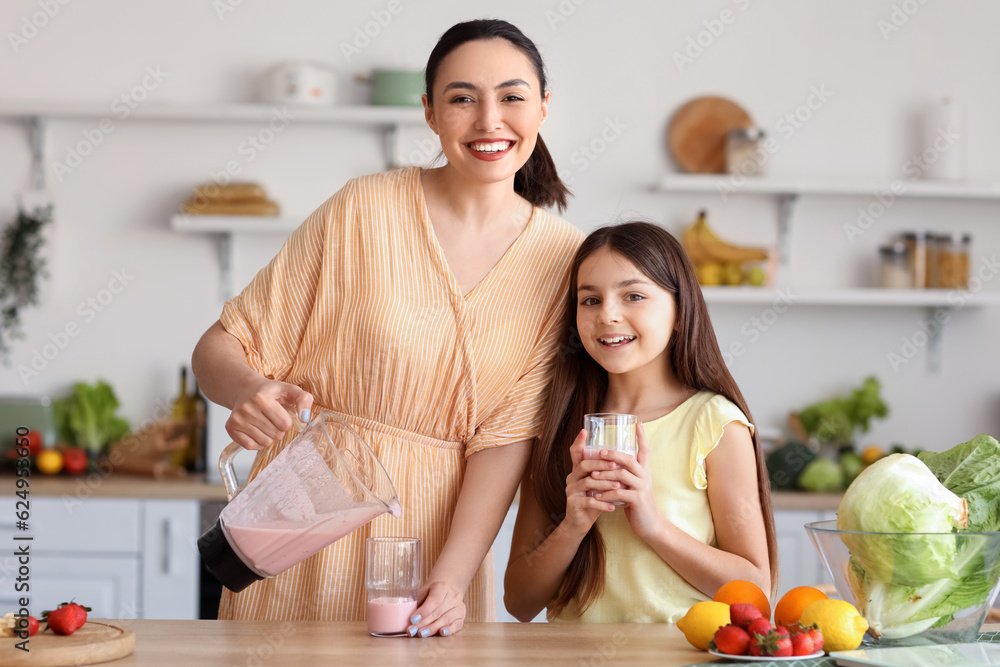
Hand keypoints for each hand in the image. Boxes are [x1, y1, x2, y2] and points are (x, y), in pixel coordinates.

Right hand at [226, 379, 312, 449]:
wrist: (245, 390)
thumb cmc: (269, 392)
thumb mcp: (290, 390)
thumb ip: (304, 400)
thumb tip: (305, 418)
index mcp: (262, 397)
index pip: (285, 424)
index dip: (287, 421)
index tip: (281, 413)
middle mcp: (247, 408)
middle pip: (275, 435)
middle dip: (278, 429)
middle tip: (272, 418)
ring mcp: (237, 419)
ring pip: (264, 442)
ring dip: (269, 436)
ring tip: (264, 423)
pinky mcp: (231, 428)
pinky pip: (251, 446)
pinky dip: (257, 442)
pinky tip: (256, 429)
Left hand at [407, 580, 465, 636]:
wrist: (447, 591)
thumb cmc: (431, 594)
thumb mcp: (424, 593)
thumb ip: (417, 604)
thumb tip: (409, 620)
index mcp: (442, 587)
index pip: (434, 600)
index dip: (423, 611)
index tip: (413, 620)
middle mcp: (453, 596)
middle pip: (438, 612)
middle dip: (424, 623)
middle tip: (413, 630)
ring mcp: (459, 606)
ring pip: (446, 619)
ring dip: (433, 628)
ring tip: (421, 634)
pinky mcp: (462, 616)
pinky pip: (457, 625)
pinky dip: (449, 630)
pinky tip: (441, 633)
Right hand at [563, 429, 617, 535]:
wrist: (579, 523)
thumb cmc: (592, 501)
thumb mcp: (598, 485)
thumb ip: (605, 473)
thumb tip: (624, 458)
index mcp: (578, 471)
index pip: (575, 453)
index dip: (578, 442)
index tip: (584, 430)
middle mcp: (572, 478)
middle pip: (584, 465)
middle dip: (601, 464)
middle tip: (615, 465)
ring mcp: (571, 491)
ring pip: (587, 482)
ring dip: (604, 484)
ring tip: (618, 487)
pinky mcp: (573, 504)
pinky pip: (589, 501)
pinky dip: (602, 504)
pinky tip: (613, 506)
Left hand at [593, 422, 662, 539]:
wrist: (650, 524)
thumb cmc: (637, 503)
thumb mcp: (633, 485)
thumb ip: (625, 474)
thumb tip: (610, 462)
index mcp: (644, 470)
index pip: (645, 449)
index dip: (642, 436)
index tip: (638, 422)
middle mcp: (645, 476)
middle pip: (629, 458)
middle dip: (612, 454)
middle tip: (598, 452)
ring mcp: (642, 487)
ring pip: (622, 474)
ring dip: (604, 474)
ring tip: (592, 476)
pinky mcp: (638, 500)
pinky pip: (619, 493)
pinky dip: (606, 493)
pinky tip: (596, 495)